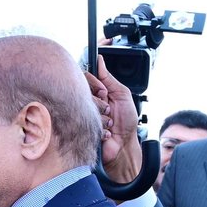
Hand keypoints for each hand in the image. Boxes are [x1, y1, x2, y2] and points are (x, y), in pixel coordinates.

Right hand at [84, 55, 141, 184]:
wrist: (124, 145)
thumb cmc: (126, 122)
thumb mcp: (122, 95)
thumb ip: (109, 78)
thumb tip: (100, 60)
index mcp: (97, 93)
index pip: (85, 79)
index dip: (95, 85)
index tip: (104, 93)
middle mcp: (87, 103)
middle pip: (82, 92)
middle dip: (99, 102)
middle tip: (108, 110)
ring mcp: (83, 116)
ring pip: (84, 108)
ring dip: (101, 117)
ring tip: (109, 124)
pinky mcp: (81, 129)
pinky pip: (85, 123)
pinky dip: (100, 128)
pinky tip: (106, 132)